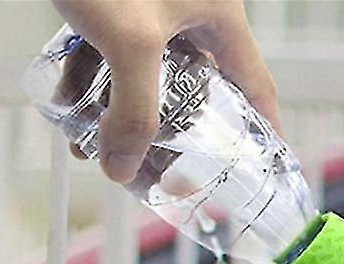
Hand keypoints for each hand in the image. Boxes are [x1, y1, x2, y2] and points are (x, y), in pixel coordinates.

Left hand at [53, 0, 279, 182]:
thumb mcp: (128, 41)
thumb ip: (131, 112)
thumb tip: (122, 167)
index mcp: (219, 15)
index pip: (255, 84)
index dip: (265, 128)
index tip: (266, 163)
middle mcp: (192, 8)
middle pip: (196, 84)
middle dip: (175, 128)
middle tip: (165, 165)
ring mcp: (152, 2)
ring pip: (149, 69)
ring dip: (124, 108)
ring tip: (102, 142)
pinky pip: (115, 47)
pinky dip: (97, 78)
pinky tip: (77, 104)